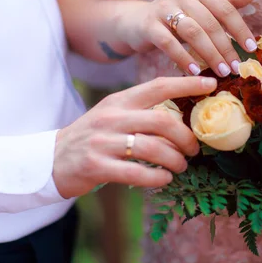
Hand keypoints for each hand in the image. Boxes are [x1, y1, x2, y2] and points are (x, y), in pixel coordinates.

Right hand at [52, 76, 216, 197]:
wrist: (50, 159)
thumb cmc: (92, 137)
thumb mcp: (112, 114)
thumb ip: (141, 111)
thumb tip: (183, 116)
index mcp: (119, 101)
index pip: (158, 86)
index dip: (187, 83)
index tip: (211, 83)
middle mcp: (111, 117)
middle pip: (161, 121)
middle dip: (186, 136)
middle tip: (195, 148)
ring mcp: (103, 142)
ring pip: (152, 148)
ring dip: (175, 160)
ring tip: (181, 166)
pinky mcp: (96, 166)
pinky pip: (136, 173)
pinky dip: (157, 178)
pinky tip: (164, 179)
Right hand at [124, 0, 260, 76]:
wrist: (137, 22)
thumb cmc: (177, 17)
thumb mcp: (203, 9)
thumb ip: (229, 1)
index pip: (225, 9)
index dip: (240, 29)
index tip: (251, 49)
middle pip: (210, 22)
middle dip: (225, 47)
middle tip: (235, 68)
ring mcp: (163, 8)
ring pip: (192, 32)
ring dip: (209, 54)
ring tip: (221, 72)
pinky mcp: (149, 24)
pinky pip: (168, 43)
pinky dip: (183, 58)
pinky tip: (194, 71)